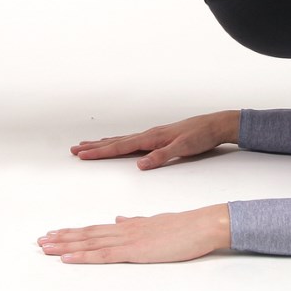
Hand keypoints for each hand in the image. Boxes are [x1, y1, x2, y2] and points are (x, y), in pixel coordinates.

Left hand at [38, 205, 230, 264]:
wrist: (201, 225)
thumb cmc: (184, 227)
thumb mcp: (155, 223)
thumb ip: (135, 222)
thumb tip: (119, 219)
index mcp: (129, 226)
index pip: (95, 229)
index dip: (74, 232)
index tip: (56, 233)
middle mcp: (123, 230)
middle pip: (87, 234)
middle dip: (62, 238)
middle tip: (41, 241)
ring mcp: (128, 240)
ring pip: (89, 243)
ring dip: (65, 246)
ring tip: (46, 247)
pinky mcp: (135, 252)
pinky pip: (103, 255)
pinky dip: (82, 256)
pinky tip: (67, 258)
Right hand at [70, 111, 236, 169]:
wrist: (215, 125)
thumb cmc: (201, 136)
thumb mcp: (183, 148)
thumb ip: (161, 156)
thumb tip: (140, 164)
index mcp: (152, 138)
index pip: (120, 147)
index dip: (100, 152)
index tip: (83, 154)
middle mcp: (149, 135)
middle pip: (116, 142)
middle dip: (94, 147)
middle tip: (75, 149)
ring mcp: (152, 135)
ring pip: (121, 140)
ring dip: (103, 144)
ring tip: (87, 145)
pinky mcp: (158, 137)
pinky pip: (131, 141)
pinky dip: (118, 143)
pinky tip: (116, 144)